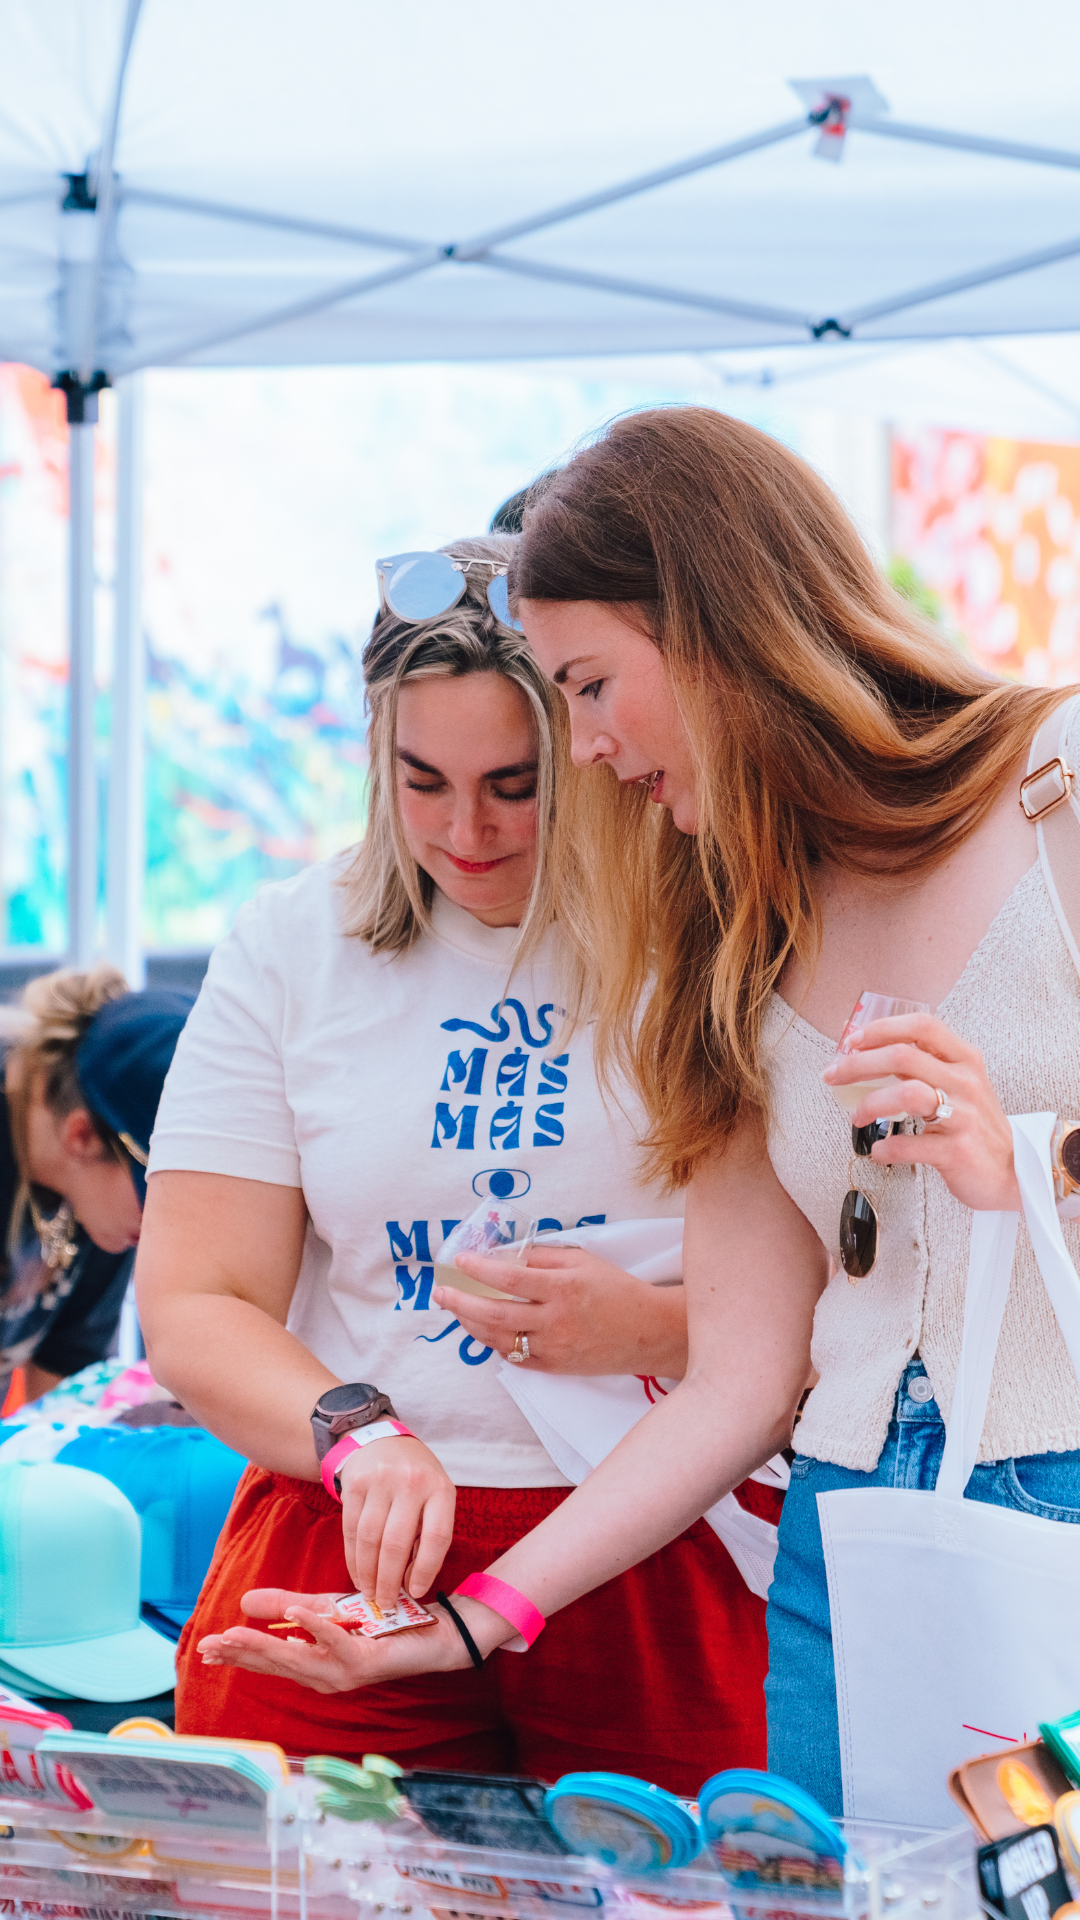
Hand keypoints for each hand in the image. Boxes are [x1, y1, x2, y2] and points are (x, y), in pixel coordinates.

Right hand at [196, 1586, 508, 1692]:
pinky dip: (315, 1628)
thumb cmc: (381, 1624)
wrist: (433, 1633)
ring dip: (266, 1646)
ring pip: (298, 1659)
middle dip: (241, 1655)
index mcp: (314, 1667)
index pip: (267, 1662)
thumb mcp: (327, 1609)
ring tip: (236, 1633)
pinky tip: (296, 1614)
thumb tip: (245, 1601)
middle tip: (210, 1646)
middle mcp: (325, 1677)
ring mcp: (345, 1673)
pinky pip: (337, 1643)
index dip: (237, 1655)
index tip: (205, 1648)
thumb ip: (287, 1607)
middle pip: (276, 1665)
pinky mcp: (366, 1660)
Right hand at [336, 1436, 454, 1610]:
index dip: (425, 1569)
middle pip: (396, 1542)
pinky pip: (351, 1530)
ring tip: (370, 1593)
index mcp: (440, 1489)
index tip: (416, 1593)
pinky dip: (353, 1558)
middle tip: (386, 1603)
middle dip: (389, 1580)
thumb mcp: (435, 1497)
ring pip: (370, 1539)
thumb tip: (411, 1584)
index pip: (436, 1536)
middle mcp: (411, 1483)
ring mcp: (380, 1482)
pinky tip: (358, 1574)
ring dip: (368, 1573)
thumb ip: (428, 1535)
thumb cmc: (416, 1479)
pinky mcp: (354, 1485)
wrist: (382, 1440)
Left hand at [434, 1246, 686, 1375]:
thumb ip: (542, 1257)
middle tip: (440, 1292)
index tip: (459, 1260)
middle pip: (494, 1313)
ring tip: (456, 1309)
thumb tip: (503, 1254)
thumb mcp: (582, 1261)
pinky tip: (485, 1329)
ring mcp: (554, 1348)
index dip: (479, 1269)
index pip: (510, 1277)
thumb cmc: (616, 1289)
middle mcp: (556, 1320)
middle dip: (460, 1302)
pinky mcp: (554, 1367)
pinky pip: (514, 1356)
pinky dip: (494, 1342)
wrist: (648, 1331)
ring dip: (471, 1324)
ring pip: (498, 1339)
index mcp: (563, 1287)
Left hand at [822, 1012, 1020, 1211]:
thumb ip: (924, 1066)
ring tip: (856, 1118)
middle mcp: (965, 1082)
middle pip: (903, 1056)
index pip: (922, 1026)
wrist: (1014, 1171)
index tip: (852, 1040)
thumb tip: (871, 1052)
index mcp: (965, 1059)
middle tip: (833, 1075)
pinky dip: (885, 1148)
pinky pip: (910, 1145)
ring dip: (870, 1104)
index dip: (882, 1028)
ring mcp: (963, 1116)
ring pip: (907, 1093)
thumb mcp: (959, 1085)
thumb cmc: (976, 1126)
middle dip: (858, 1064)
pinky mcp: (957, 1151)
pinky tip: (877, 1151)